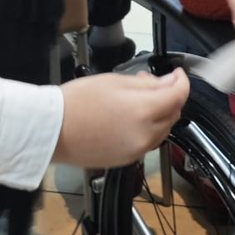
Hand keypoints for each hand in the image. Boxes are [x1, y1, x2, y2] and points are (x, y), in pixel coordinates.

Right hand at [54, 69, 189, 167]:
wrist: (52, 130)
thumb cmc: (77, 101)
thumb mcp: (115, 81)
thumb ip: (148, 83)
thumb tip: (170, 83)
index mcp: (144, 111)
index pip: (178, 95)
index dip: (182, 81)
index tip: (176, 74)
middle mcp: (146, 135)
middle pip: (173, 114)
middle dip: (169, 97)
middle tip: (150, 82)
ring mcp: (137, 151)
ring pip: (163, 130)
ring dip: (159, 114)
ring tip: (137, 100)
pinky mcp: (127, 160)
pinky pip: (147, 143)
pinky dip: (147, 129)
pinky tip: (130, 118)